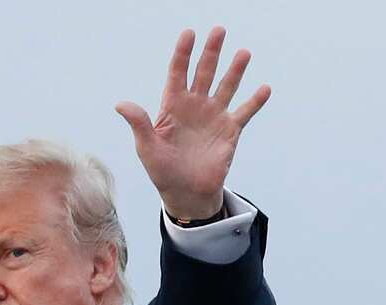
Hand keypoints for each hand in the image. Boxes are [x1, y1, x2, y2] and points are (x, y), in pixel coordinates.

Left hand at [116, 27, 270, 220]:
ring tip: (244, 53)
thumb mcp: (147, 148)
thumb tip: (121, 104)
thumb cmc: (163, 171)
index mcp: (172, 106)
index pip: (178, 72)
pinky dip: (255, 101)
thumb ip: (138, 123)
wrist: (186, 194)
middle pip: (204, 72)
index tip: (189, 33)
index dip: (183, 53)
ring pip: (226, 87)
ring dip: (235, 70)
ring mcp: (214, 117)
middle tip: (219, 30)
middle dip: (211, 52)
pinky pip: (244, 113)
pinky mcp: (230, 132)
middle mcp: (195, 106)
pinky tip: (264, 88)